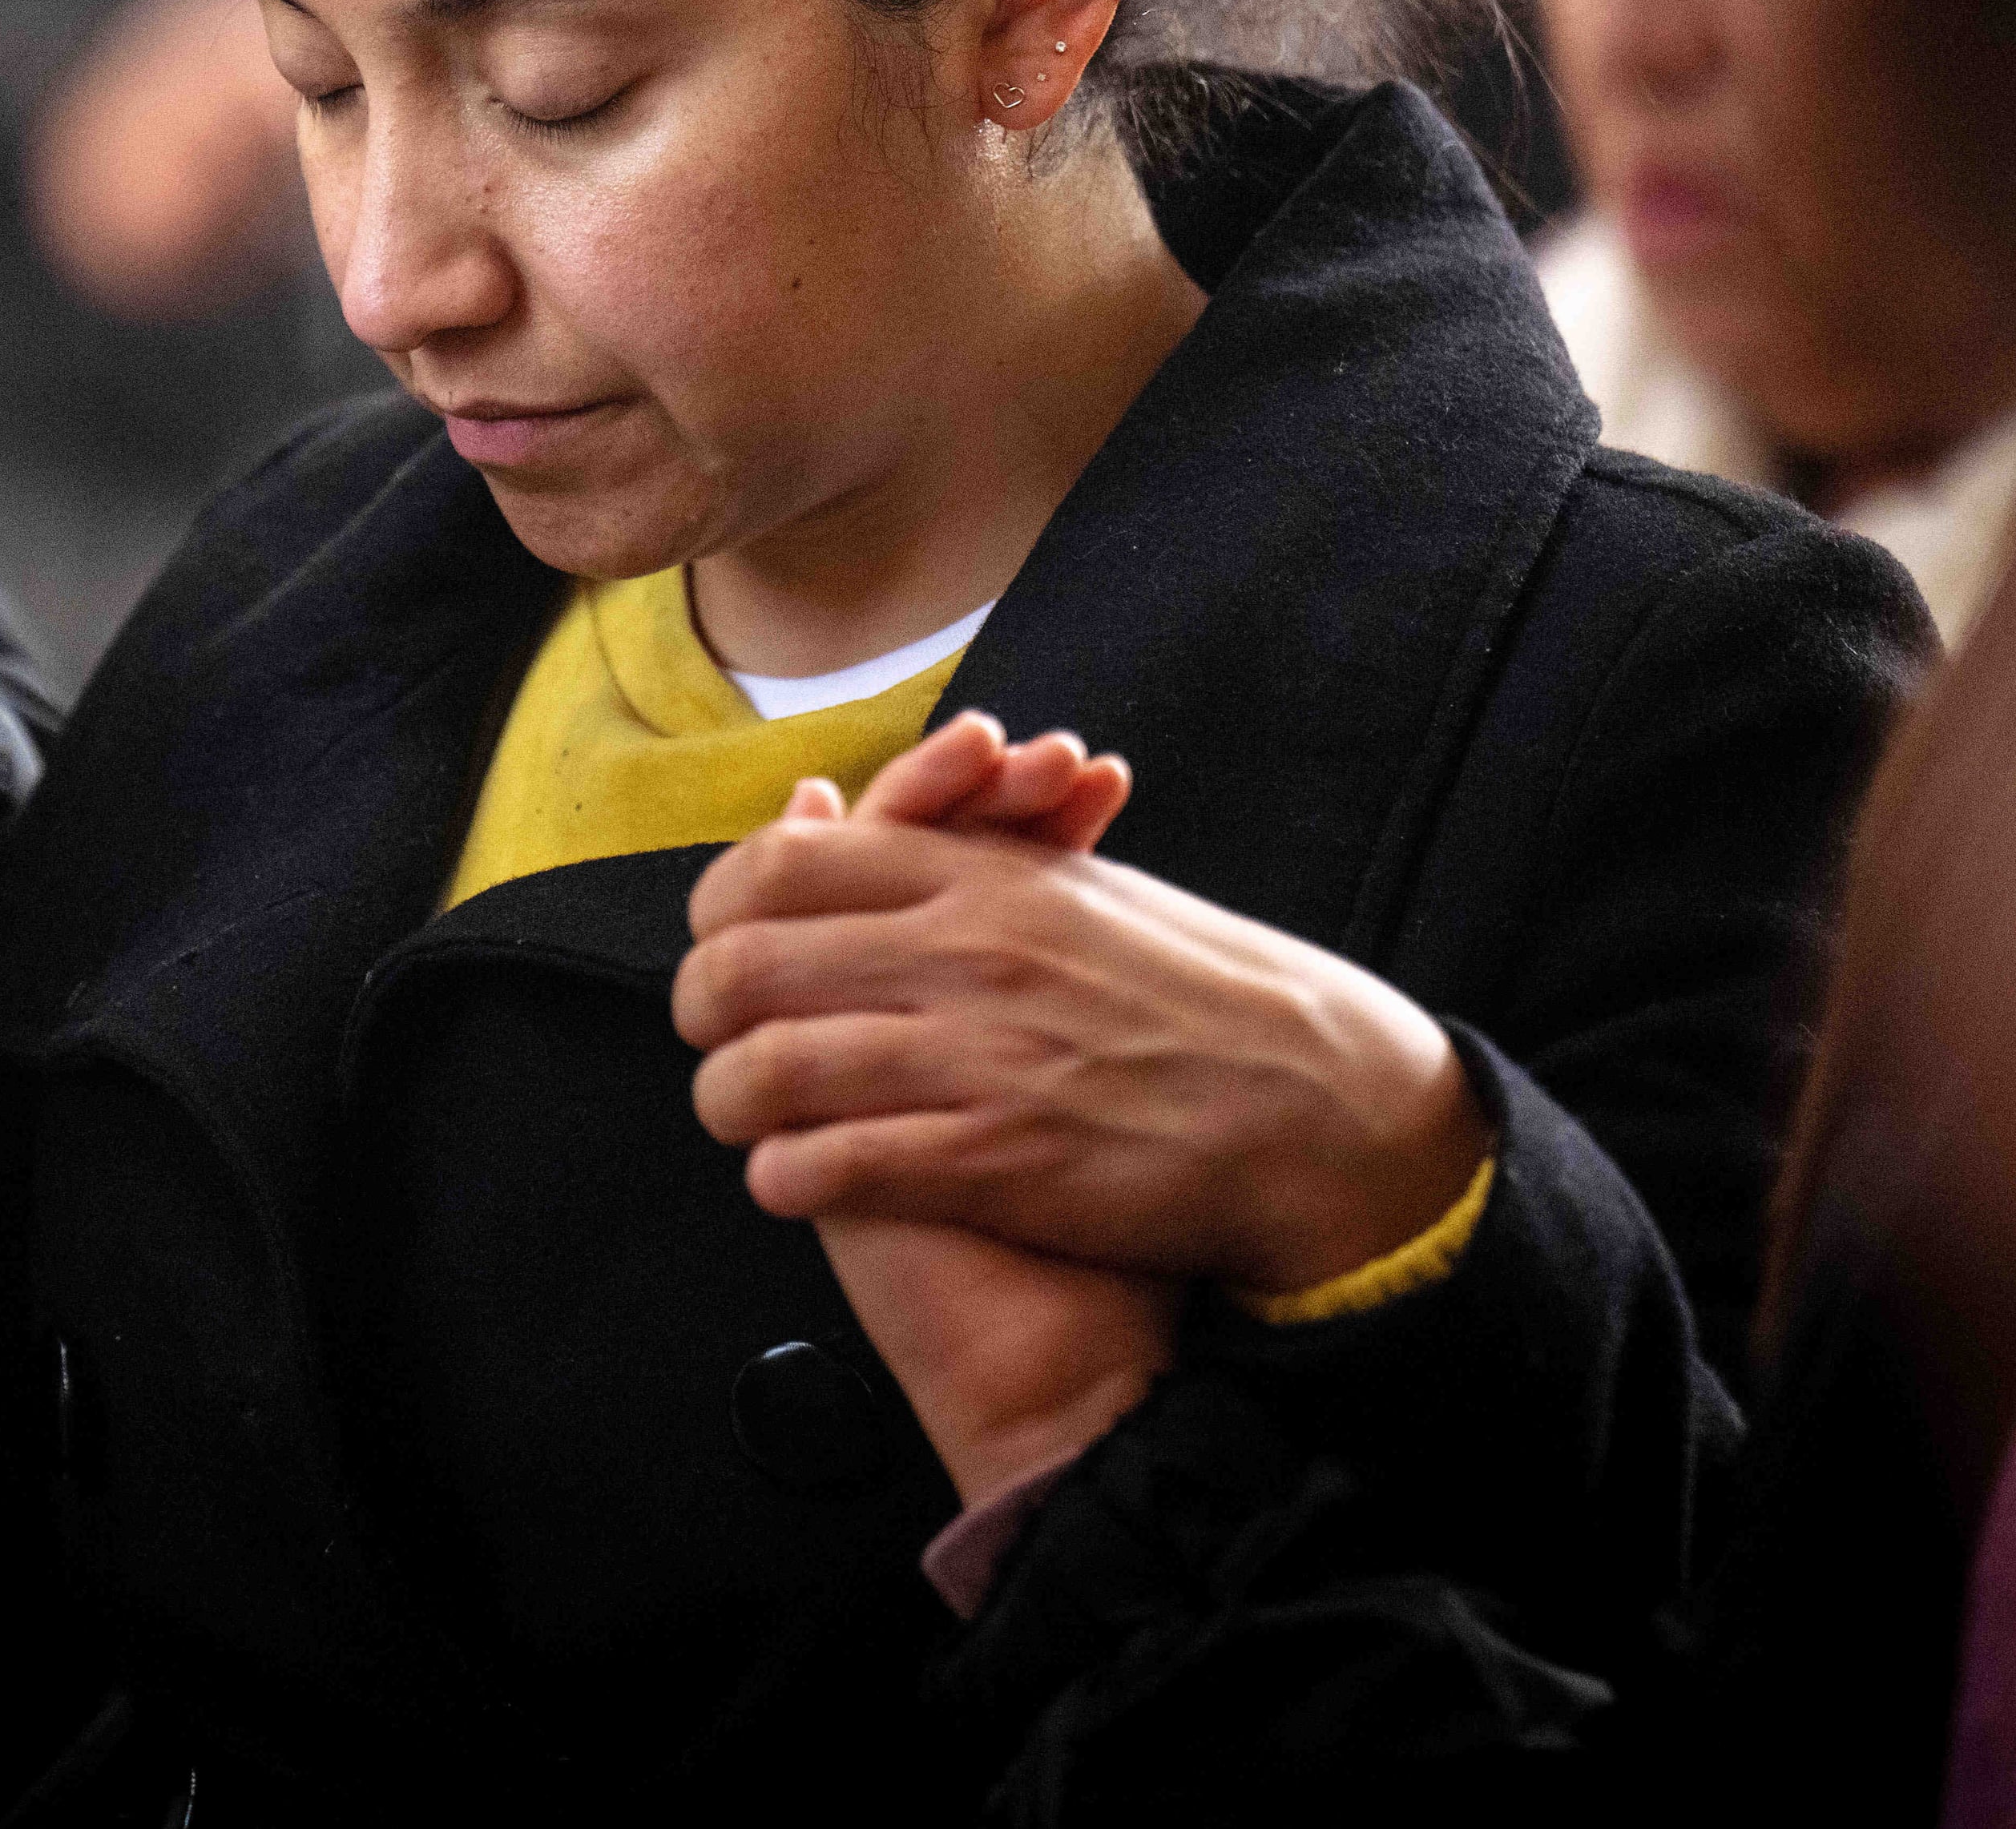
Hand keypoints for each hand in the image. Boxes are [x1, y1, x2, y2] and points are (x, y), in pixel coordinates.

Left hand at [751, 717, 1180, 1503]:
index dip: (719, 914)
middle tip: (712, 1044)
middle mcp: (964, 956)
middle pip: (743, 966)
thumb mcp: (1081, 894)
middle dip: (700, 1013)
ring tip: (744, 1123)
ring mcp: (976, 1058)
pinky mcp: (994, 1161)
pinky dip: (784, 1177)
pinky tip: (791, 1181)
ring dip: (729, 1104)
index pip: (779, 868)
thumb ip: (966, 861)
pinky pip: (830, 1166)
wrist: (1315, 1107)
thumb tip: (848, 834)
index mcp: (982, 880)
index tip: (722, 950)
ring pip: (766, 1072)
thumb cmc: (1200, 998)